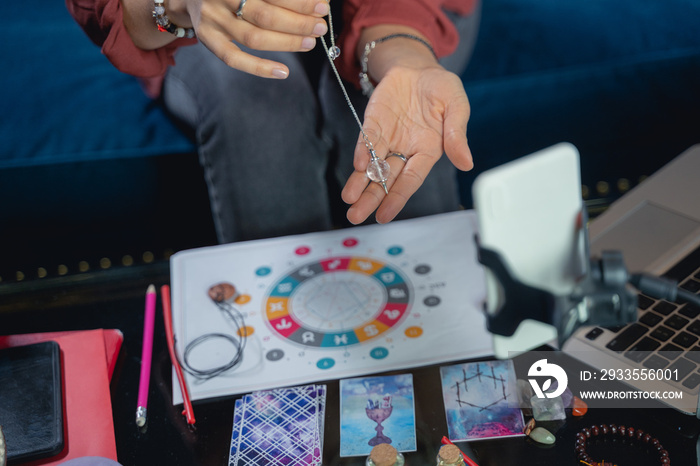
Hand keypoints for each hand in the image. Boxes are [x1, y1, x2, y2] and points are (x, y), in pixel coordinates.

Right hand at [172, 0, 329, 76]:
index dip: (301, 2)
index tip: (322, 5)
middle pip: (266, 15)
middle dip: (299, 23)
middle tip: (320, 26)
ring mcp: (213, 20)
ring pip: (254, 37)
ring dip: (286, 42)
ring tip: (309, 43)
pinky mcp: (208, 39)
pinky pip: (234, 58)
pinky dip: (260, 68)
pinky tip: (283, 71)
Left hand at [341, 65, 472, 223]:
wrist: (419, 67)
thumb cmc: (441, 88)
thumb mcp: (456, 106)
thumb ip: (457, 134)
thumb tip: (466, 163)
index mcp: (427, 151)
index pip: (410, 180)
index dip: (397, 198)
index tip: (384, 215)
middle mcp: (405, 149)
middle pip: (387, 179)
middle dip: (371, 198)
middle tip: (355, 216)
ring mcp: (388, 138)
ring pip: (372, 166)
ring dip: (359, 183)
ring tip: (348, 200)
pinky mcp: (374, 123)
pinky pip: (367, 140)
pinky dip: (362, 152)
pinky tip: (357, 166)